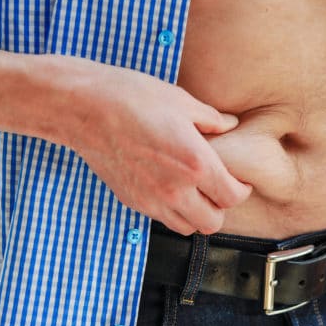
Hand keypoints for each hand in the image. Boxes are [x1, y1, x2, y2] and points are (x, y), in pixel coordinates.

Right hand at [58, 60, 251, 234]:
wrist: (84, 108)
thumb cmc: (132, 98)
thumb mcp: (181, 101)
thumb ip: (211, 119)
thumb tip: (230, 124)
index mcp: (196, 164)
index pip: (232, 197)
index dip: (241, 190)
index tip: (239, 181)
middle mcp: (175, 190)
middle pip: (212, 222)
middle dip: (221, 207)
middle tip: (218, 187)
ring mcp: (151, 200)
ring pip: (186, 227)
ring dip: (196, 214)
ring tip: (195, 191)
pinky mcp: (131, 200)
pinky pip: (161, 219)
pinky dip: (172, 211)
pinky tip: (169, 188)